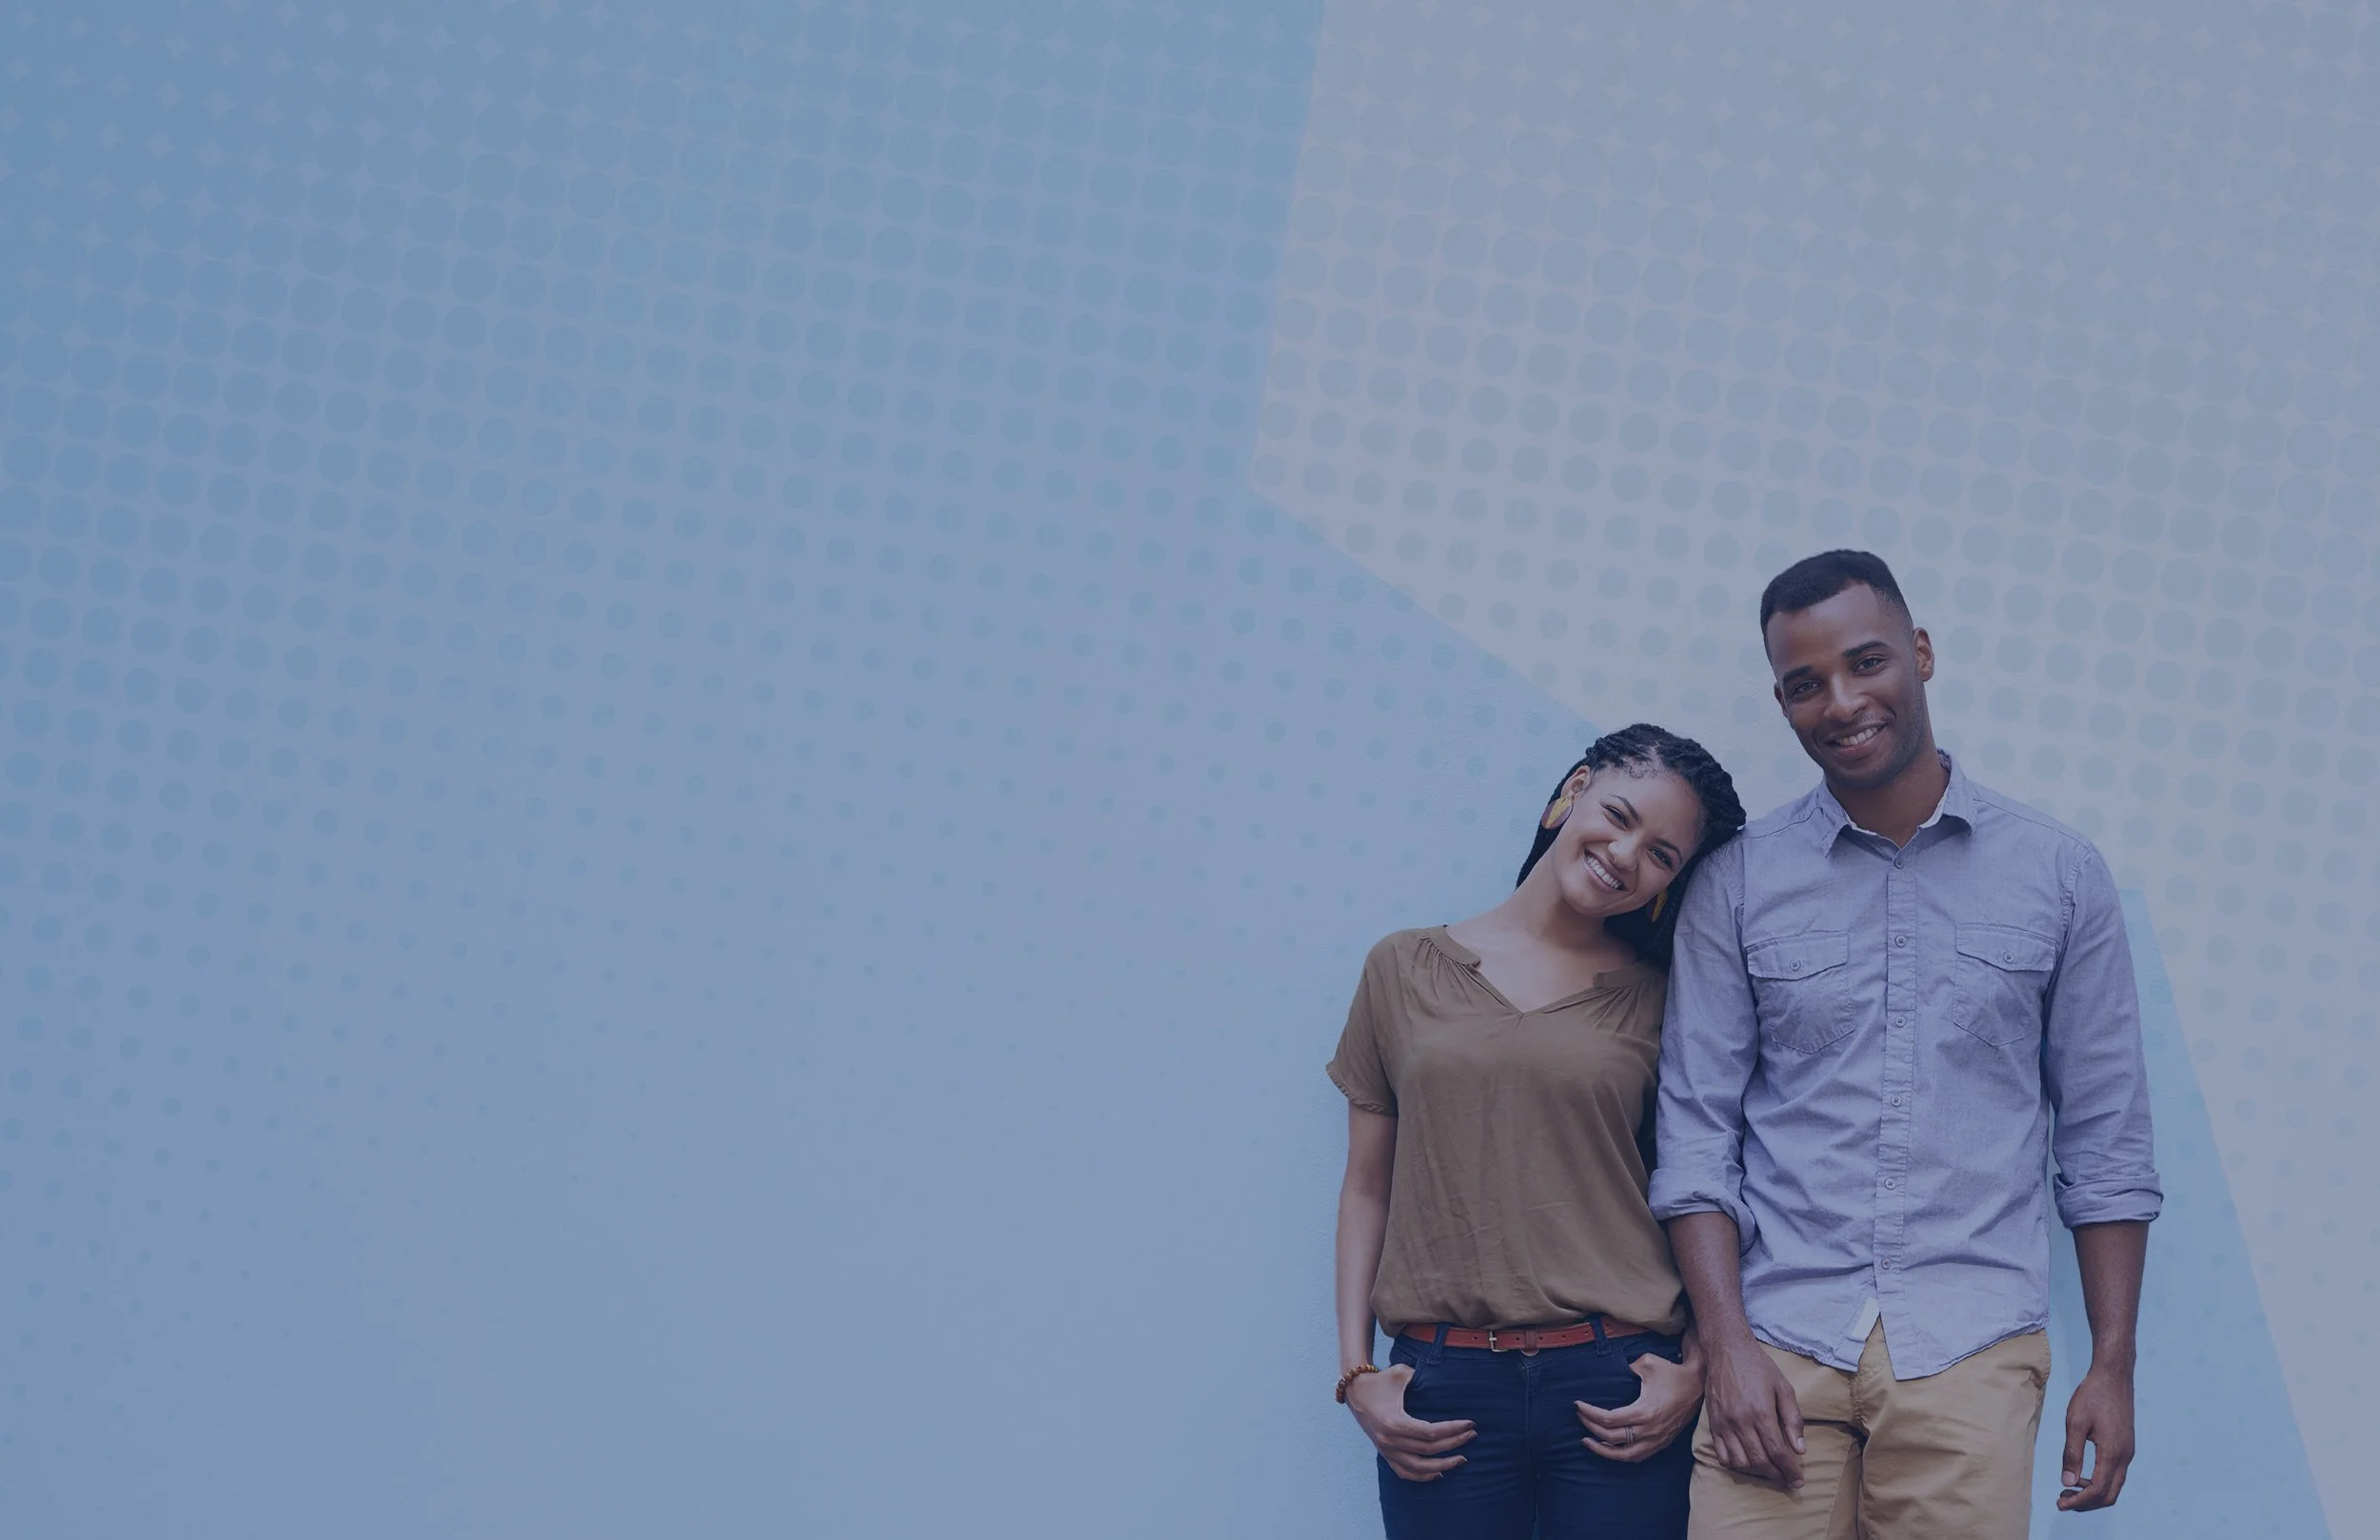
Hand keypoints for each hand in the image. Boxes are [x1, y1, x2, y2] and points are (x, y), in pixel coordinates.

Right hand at [1345, 1363, 1475, 1481]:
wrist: (1354, 1391)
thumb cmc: (1380, 1380)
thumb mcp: (1401, 1373)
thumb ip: (1422, 1377)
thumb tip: (1445, 1380)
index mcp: (1394, 1422)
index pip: (1431, 1432)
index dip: (1453, 1429)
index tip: (1470, 1424)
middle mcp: (1390, 1440)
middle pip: (1429, 1449)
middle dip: (1455, 1443)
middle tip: (1472, 1436)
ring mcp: (1387, 1450)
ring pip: (1419, 1468)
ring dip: (1443, 1465)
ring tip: (1462, 1459)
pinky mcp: (1385, 1454)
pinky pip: (1405, 1473)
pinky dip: (1423, 1476)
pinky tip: (1439, 1472)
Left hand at [1576, 1351, 1702, 1461]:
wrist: (1697, 1384)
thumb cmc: (1672, 1373)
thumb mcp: (1646, 1363)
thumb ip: (1626, 1369)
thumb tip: (1613, 1374)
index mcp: (1644, 1412)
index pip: (1608, 1419)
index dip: (1589, 1413)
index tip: (1577, 1405)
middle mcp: (1649, 1430)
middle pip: (1612, 1438)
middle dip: (1591, 1427)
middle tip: (1579, 1417)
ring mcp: (1657, 1439)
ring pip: (1625, 1455)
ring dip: (1603, 1450)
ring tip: (1588, 1441)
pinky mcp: (1662, 1442)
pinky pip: (1638, 1456)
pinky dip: (1622, 1455)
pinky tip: (1611, 1448)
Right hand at [1700, 1331, 1804, 1487]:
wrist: (1726, 1350)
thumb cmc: (1759, 1367)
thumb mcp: (1784, 1388)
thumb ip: (1793, 1419)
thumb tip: (1800, 1449)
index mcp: (1761, 1413)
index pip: (1778, 1452)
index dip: (1789, 1470)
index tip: (1798, 1481)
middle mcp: (1741, 1422)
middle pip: (1759, 1461)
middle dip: (1776, 1475)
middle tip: (1787, 1479)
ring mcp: (1724, 1424)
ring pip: (1740, 1462)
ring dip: (1756, 1472)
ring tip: (1769, 1470)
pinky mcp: (1713, 1423)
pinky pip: (1721, 1454)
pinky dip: (1734, 1464)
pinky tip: (1746, 1461)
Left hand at [2056, 1363, 2134, 1510]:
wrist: (2114, 1376)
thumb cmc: (2092, 1395)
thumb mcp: (2075, 1423)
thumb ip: (2072, 1454)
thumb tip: (2067, 1483)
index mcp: (2113, 1453)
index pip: (2098, 1490)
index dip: (2079, 1501)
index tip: (2060, 1504)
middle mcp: (2125, 1456)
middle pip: (2109, 1495)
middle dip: (2086, 1503)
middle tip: (2063, 1501)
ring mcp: (2128, 1452)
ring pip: (2114, 1486)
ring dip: (2093, 1494)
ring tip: (2069, 1489)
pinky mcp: (2126, 1446)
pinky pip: (2116, 1474)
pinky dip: (2100, 1482)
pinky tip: (2082, 1476)